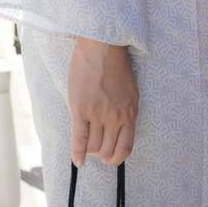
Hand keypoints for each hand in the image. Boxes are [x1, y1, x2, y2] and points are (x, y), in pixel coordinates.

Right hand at [67, 38, 137, 167]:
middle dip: (101, 153)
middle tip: (96, 149)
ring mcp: (98, 114)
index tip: (111, 158)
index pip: (126, 147)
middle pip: (107, 150)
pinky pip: (79, 140)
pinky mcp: (80, 110)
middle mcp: (115, 116)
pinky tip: (77, 160)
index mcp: (130, 112)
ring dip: (90, 150)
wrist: (101, 46)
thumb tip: (119, 132)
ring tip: (87, 145)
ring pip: (94, 147)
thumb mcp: (130, 92)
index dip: (117, 158)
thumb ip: (125, 112)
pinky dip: (77, 153)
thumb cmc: (115, 66)